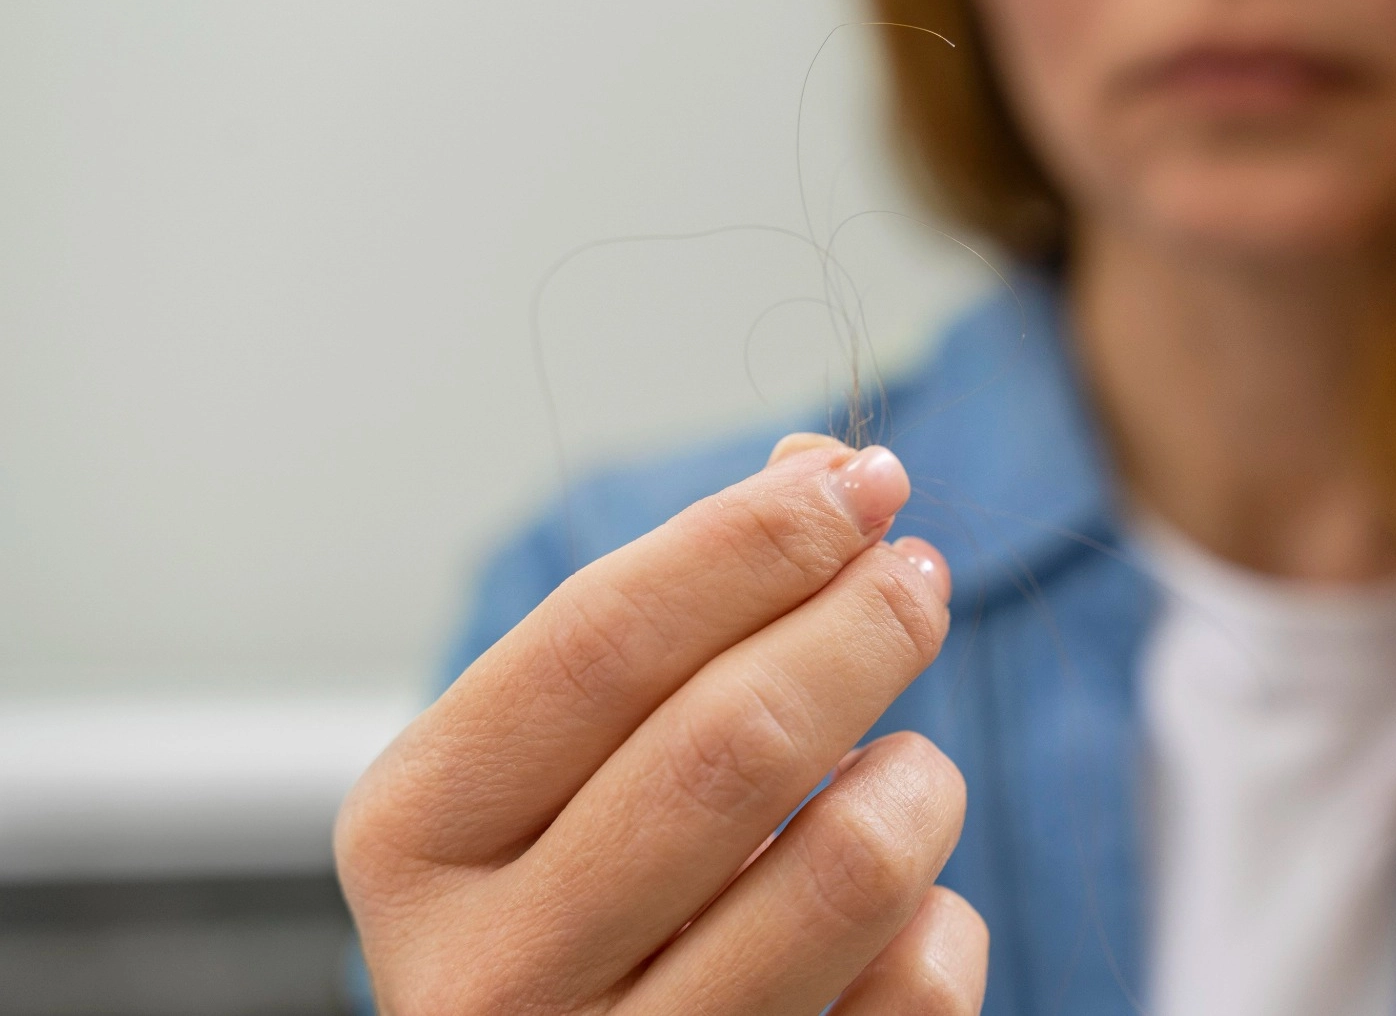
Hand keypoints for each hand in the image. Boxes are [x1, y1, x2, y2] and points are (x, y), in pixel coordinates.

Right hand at [335, 434, 986, 1014]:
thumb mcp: (574, 760)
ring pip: (850, 867)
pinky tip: (892, 913)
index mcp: (415, 840)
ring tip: (904, 768)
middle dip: (860, 626)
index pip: (601, 642)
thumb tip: (819, 471)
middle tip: (916, 578)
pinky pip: (916, 986)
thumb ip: (680, 614)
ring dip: (916, 782)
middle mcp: (488, 979)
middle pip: (732, 743)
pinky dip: (940, 919)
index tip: (860, 481)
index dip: (752, 541)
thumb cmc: (583, 901)